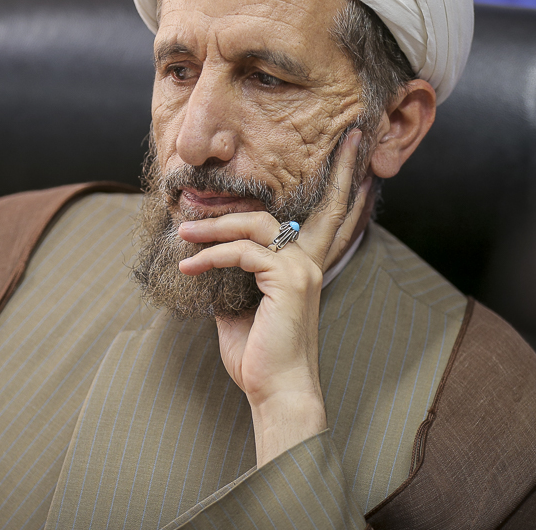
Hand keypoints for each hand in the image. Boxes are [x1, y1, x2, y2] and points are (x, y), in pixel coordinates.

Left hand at [177, 129, 370, 465]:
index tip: (353, 143)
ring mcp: (302, 268)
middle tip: (214, 206)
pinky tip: (189, 268)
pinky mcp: (288, 278)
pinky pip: (241, 252)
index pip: (329, 215)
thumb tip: (206, 259)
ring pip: (254, 225)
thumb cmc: (258, 357)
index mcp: (303, 266)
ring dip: (213, 227)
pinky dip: (210, 257)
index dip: (343, 179)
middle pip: (297, 208)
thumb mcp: (239, 309)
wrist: (274, 392)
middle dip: (273, 191)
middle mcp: (309, 261)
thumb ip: (233, 277)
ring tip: (182, 233)